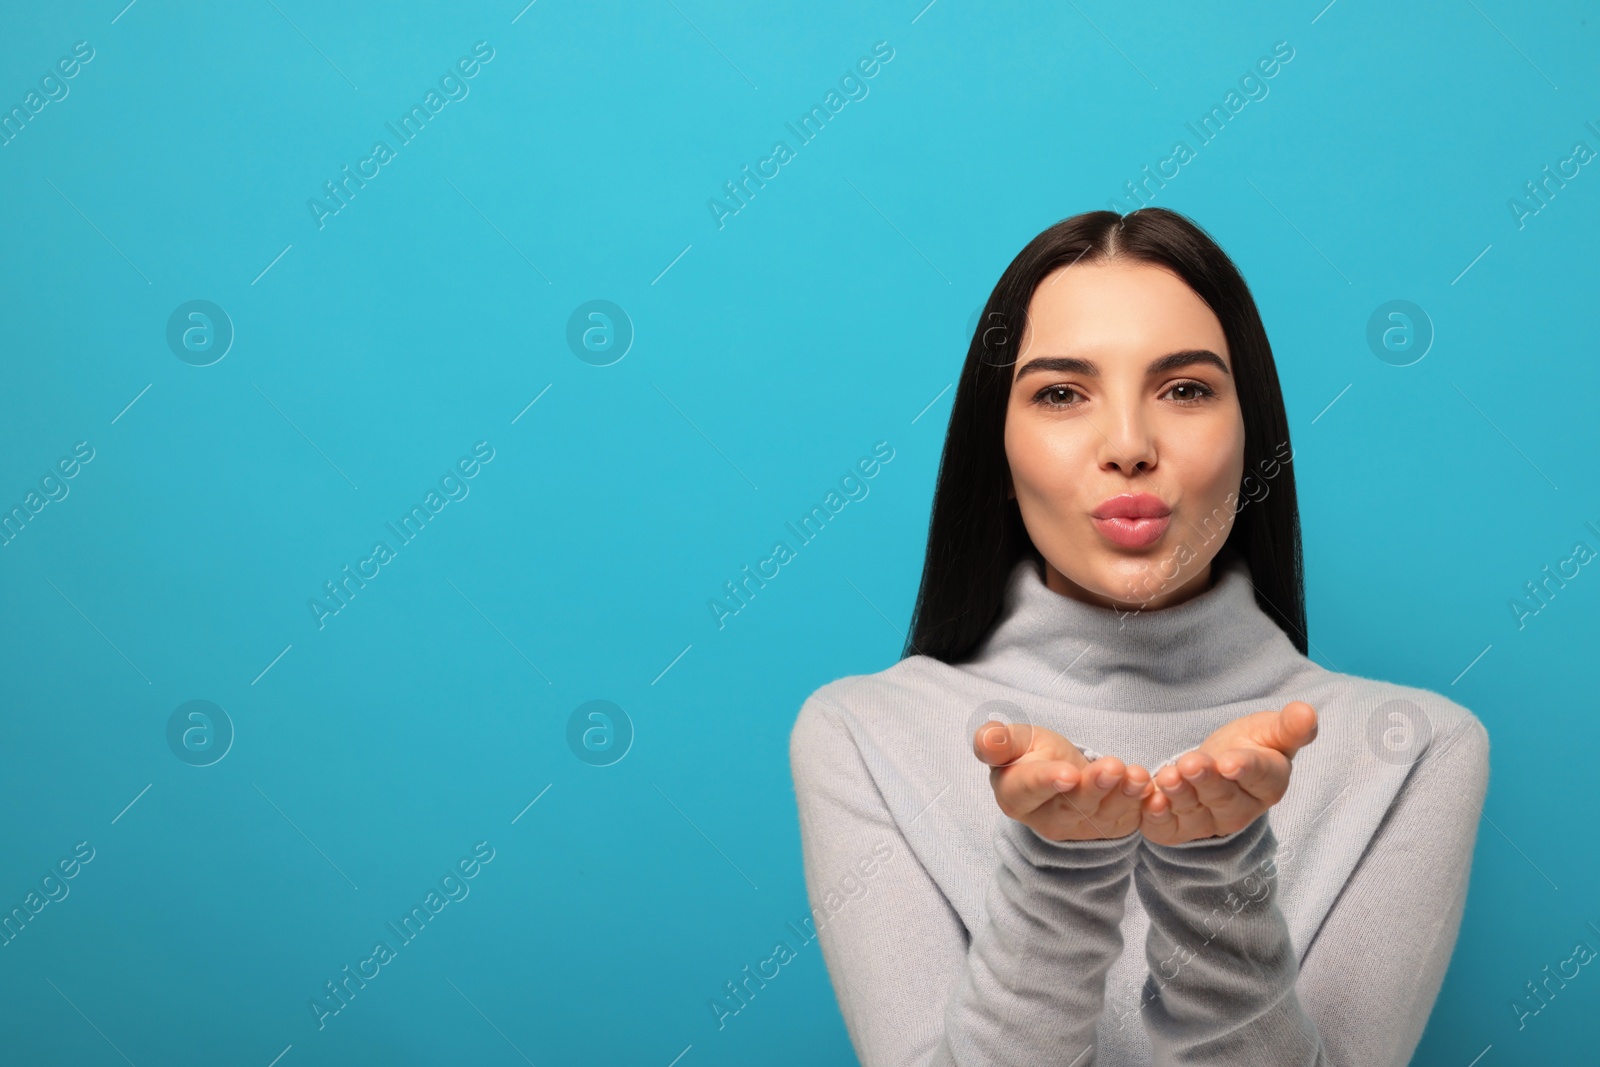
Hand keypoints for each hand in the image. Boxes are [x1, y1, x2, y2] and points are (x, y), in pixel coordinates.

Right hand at [973, 720, 1153, 841]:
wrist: (1062, 773)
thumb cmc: (1033, 754)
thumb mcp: (1015, 741)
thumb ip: (998, 741)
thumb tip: (986, 740)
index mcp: (1017, 796)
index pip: (1030, 789)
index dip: (1048, 781)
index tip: (1067, 774)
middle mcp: (1048, 820)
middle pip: (1072, 806)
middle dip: (1094, 788)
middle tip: (1112, 767)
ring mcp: (1081, 828)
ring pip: (1103, 815)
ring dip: (1124, 796)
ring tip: (1137, 775)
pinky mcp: (1109, 828)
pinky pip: (1127, 820)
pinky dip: (1142, 806)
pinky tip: (1151, 789)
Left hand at [1139, 701, 1318, 845]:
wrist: (1213, 766)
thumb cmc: (1247, 747)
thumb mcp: (1269, 731)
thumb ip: (1288, 727)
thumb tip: (1307, 712)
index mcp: (1268, 784)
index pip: (1259, 776)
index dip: (1245, 769)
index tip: (1230, 762)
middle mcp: (1239, 809)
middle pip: (1223, 797)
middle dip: (1206, 781)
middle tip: (1190, 764)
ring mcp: (1208, 822)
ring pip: (1193, 811)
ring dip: (1178, 795)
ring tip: (1167, 777)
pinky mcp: (1178, 828)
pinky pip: (1166, 827)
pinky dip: (1154, 816)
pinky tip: (1147, 798)